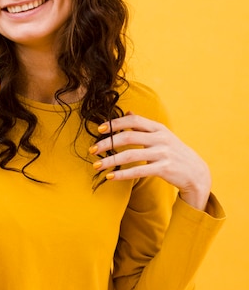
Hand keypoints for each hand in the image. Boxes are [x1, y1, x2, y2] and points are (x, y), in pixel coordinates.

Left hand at [89, 113, 211, 210]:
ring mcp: (163, 153)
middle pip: (128, 137)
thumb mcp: (161, 135)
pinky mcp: (164, 169)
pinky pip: (138, 171)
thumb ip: (144, 126)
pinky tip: (110, 177)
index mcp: (158, 128)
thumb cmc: (174, 152)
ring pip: (130, 156)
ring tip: (97, 166)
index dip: (116, 123)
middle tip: (92, 150)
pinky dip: (122, 174)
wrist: (196, 172)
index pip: (133, 120)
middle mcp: (161, 138)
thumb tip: (128, 112)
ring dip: (111, 161)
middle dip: (107, 143)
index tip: (100, 129)